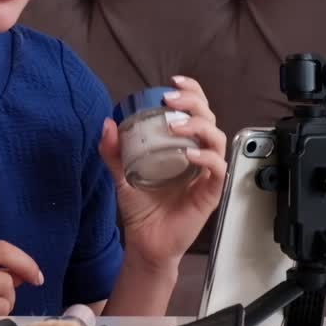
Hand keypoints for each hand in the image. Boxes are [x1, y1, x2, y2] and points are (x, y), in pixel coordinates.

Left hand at [98, 75, 227, 270]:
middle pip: (209, 118)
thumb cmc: (141, 209)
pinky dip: (206, 157)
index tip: (172, 82)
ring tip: (175, 125)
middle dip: (193, 103)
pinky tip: (189, 154)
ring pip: (217, 139)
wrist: (146, 243)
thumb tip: (107, 123)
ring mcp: (207, 174)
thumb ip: (114, 152)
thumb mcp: (122, 175)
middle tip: (170, 100)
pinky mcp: (211, 192)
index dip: (191, 92)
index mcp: (183, 146)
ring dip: (198, 126)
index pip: (196, 111)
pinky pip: (218, 169)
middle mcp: (199, 156)